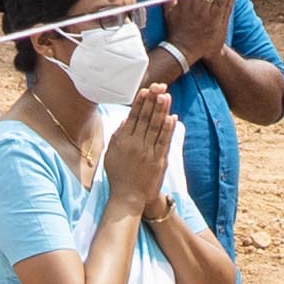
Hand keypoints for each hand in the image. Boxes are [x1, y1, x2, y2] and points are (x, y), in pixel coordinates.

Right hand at [104, 76, 179, 196]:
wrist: (128, 197)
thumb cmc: (118, 175)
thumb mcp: (111, 154)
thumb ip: (117, 136)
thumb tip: (125, 120)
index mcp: (123, 141)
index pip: (133, 117)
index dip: (140, 103)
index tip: (146, 90)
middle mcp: (135, 144)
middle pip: (145, 118)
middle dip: (153, 101)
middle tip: (159, 87)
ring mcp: (148, 152)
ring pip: (155, 127)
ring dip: (161, 110)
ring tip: (166, 96)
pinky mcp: (158, 160)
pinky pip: (163, 142)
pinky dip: (168, 129)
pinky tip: (172, 117)